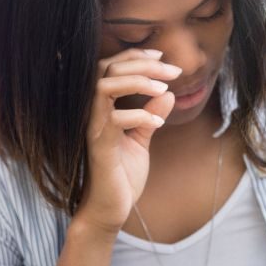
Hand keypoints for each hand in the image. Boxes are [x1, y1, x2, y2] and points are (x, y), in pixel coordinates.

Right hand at [73, 48, 178, 234]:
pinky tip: (158, 124)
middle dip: (143, 64)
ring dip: (137, 82)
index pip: (111, 67)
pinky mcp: (98, 146)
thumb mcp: (141, 141)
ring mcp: (92, 128)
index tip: (161, 56)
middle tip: (173, 71)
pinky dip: (138, 115)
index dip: (135, 56)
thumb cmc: (122, 176)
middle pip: (107, 68)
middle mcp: (92, 113)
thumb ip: (150, 117)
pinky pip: (113, 119)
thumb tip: (167, 95)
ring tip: (164, 89)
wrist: (110, 209)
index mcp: (101, 108)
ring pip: (103, 86)